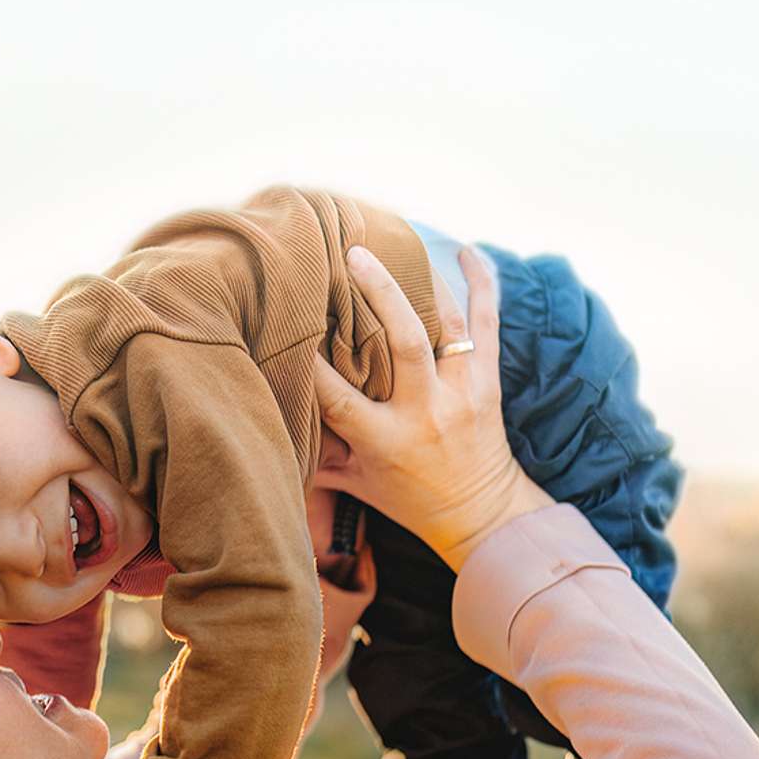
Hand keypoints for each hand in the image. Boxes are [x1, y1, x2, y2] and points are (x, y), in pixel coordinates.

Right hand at [313, 245, 550, 571]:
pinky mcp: (488, 381)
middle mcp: (426, 412)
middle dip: (379, 294)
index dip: (310, 360)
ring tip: (399, 243)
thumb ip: (315, 454)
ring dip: (423, 280)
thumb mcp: (356, 484)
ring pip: (448, 324)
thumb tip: (268, 420)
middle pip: (405, 342)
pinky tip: (468, 251)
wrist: (482, 516)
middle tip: (353, 254)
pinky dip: (483, 284)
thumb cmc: (409, 499)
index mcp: (385, 440)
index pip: (339, 394)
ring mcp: (462, 392)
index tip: (290, 322)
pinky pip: (490, 324)